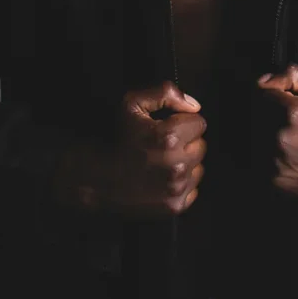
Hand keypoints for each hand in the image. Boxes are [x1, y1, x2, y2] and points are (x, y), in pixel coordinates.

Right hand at [64, 82, 207, 219]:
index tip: (167, 128)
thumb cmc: (115, 139)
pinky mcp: (175, 205)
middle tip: (163, 146)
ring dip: (185, 163)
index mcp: (170, 136)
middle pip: (201, 145)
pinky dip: (181, 184)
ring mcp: (176, 187)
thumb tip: (194, 106)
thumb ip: (166, 93)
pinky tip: (161, 179)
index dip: (183, 123)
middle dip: (185, 143)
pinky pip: (193, 189)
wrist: (96, 179)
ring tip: (161, 162)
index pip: (200, 123)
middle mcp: (176, 164)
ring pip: (198, 168)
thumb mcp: (132, 104)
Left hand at [255, 64, 297, 197]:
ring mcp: (275, 161)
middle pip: (255, 116)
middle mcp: (280, 137)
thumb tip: (264, 79)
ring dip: (266, 134)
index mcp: (292, 112)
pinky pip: (259, 160)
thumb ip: (293, 74)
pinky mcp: (275, 179)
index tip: (283, 101)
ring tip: (292, 138)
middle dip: (269, 114)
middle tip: (290, 121)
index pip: (260, 93)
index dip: (272, 95)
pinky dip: (269, 155)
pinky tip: (289, 154)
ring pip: (255, 137)